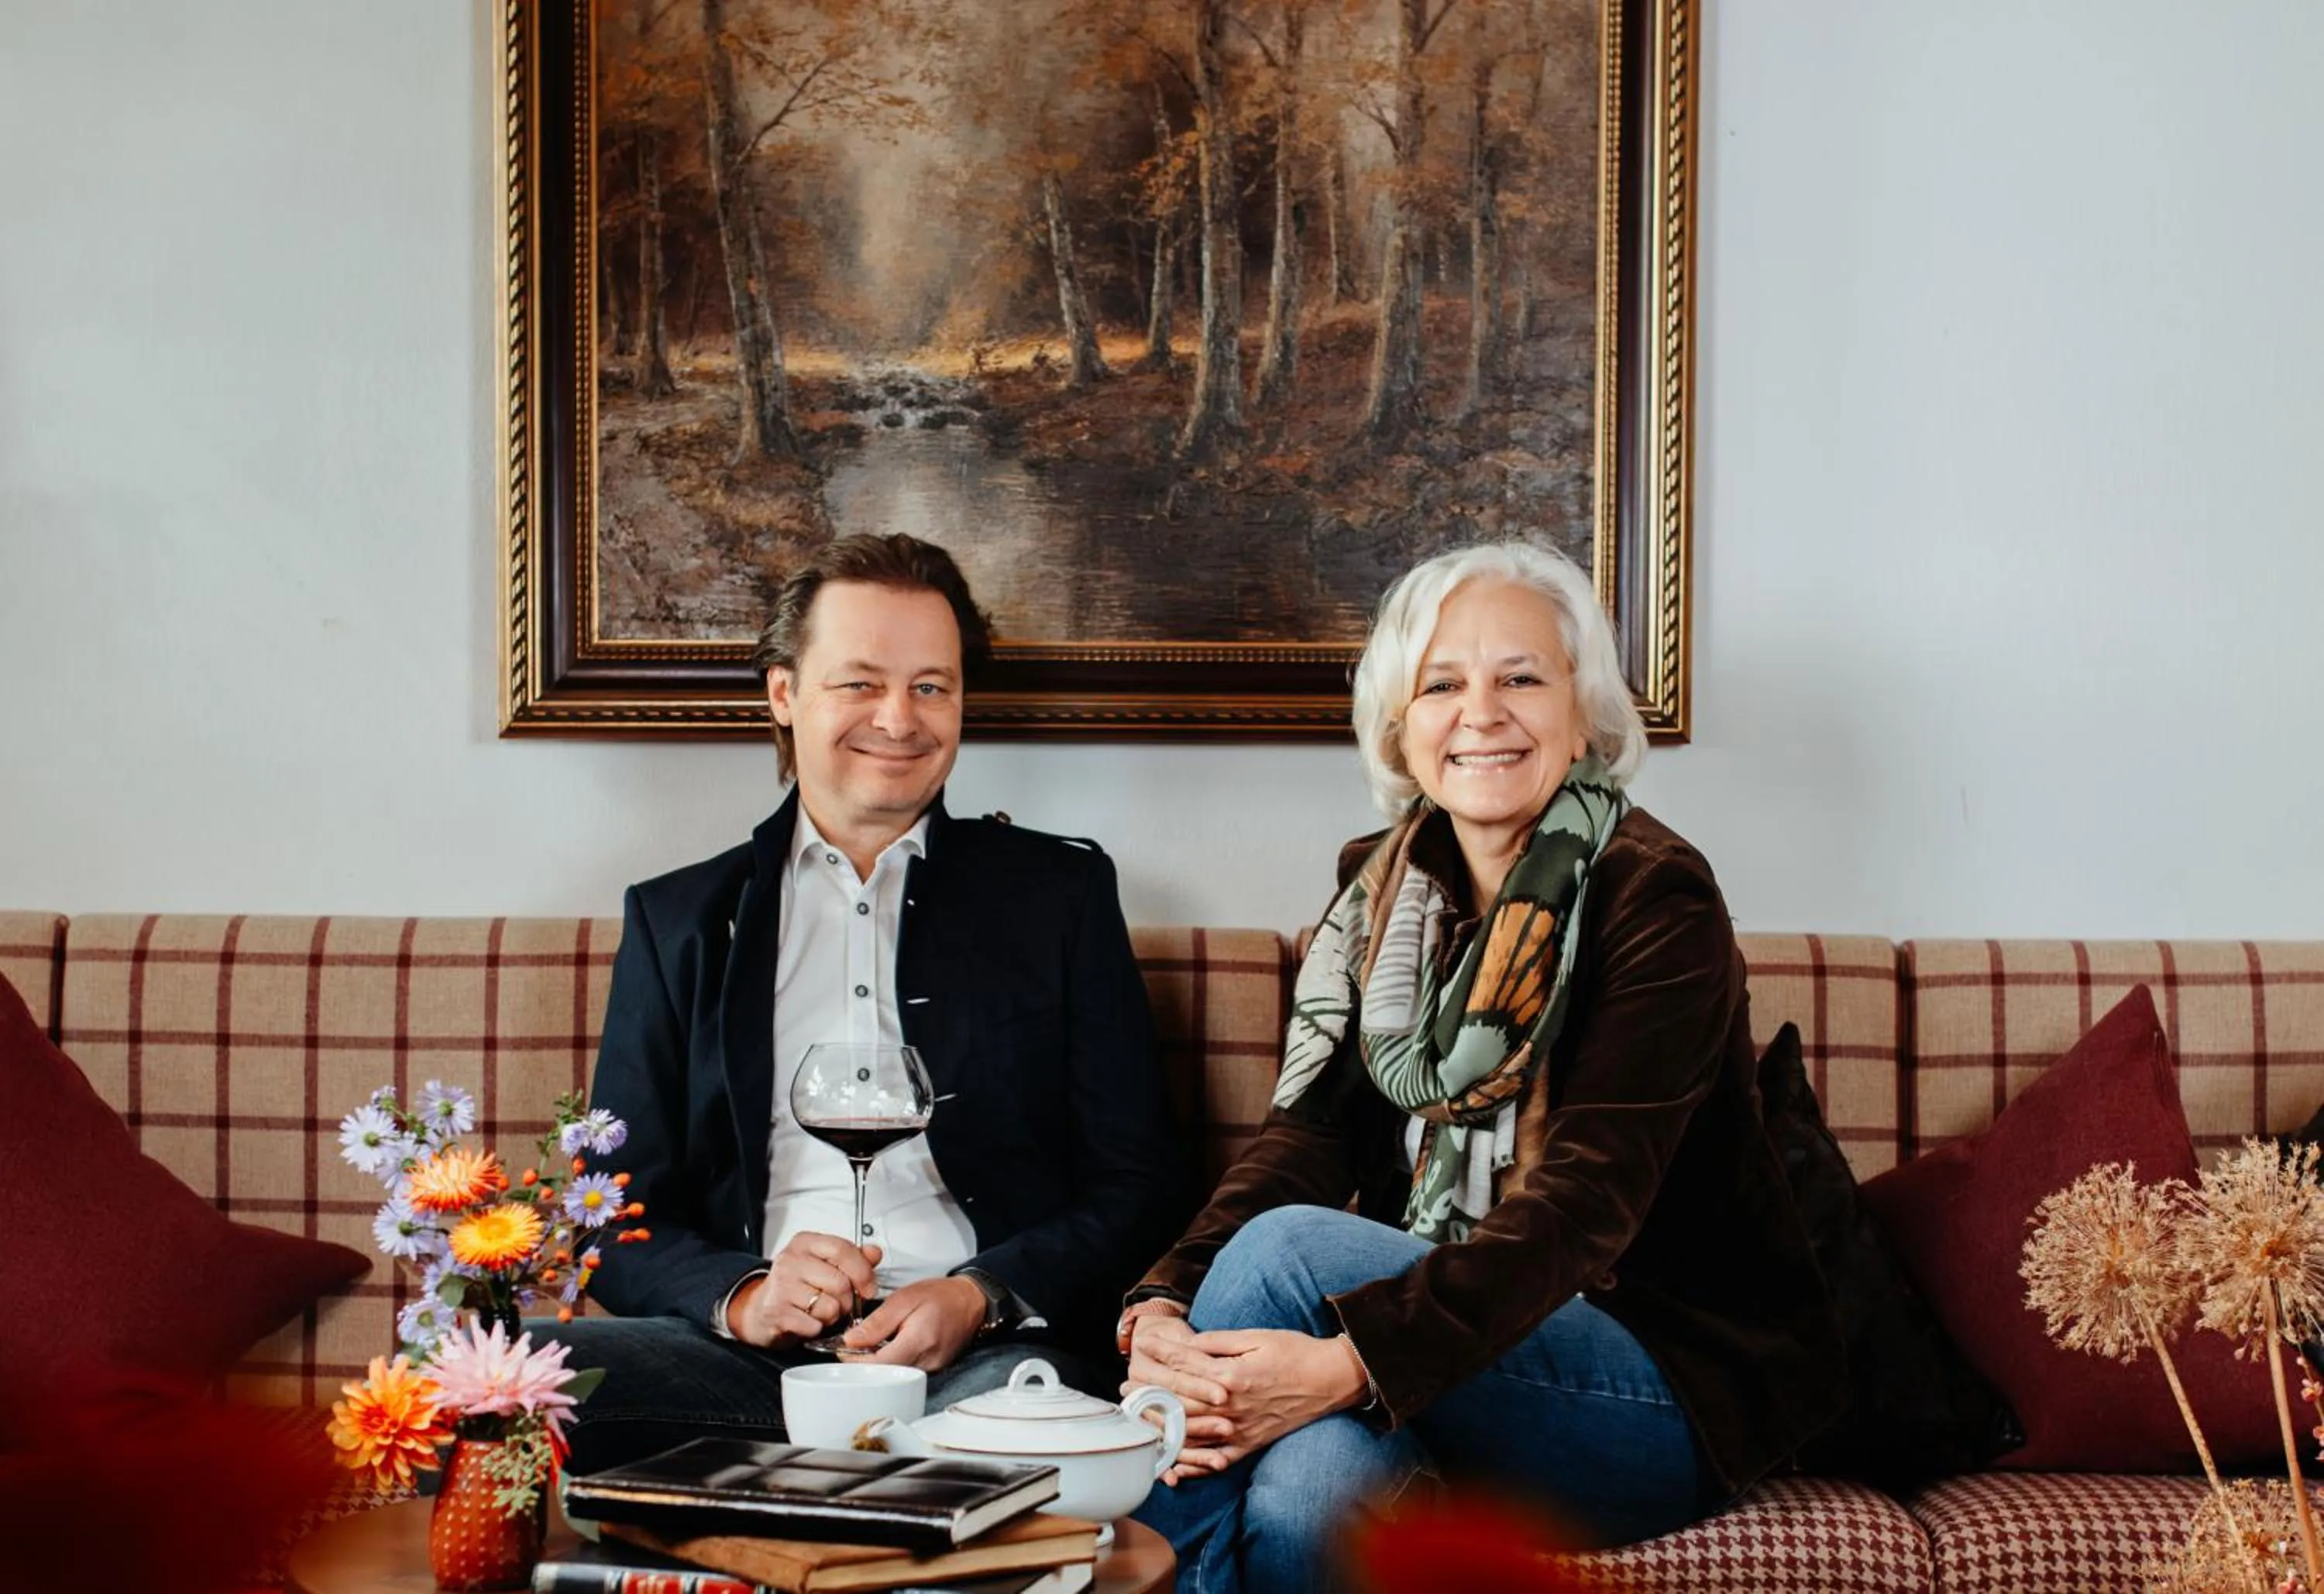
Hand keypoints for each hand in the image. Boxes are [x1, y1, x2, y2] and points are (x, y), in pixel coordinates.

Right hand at [727, 1233, 881, 1347]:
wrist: (760, 1311)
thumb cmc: (796, 1286)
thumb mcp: (823, 1264)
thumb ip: (852, 1258)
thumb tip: (875, 1252)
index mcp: (804, 1243)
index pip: (842, 1249)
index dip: (863, 1271)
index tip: (869, 1287)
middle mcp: (790, 1260)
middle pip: (840, 1282)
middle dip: (847, 1300)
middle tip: (839, 1303)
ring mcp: (781, 1286)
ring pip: (829, 1307)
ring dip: (831, 1316)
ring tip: (820, 1311)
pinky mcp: (776, 1312)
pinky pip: (814, 1325)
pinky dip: (817, 1328)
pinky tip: (808, 1321)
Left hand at [844, 1275, 986, 1370]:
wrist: (972, 1301)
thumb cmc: (942, 1296)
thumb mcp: (905, 1298)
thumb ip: (877, 1322)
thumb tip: (851, 1340)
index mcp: (919, 1340)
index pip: (880, 1364)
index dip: (857, 1359)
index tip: (845, 1348)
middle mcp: (927, 1360)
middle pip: (886, 1372)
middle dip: (865, 1361)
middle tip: (855, 1345)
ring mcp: (932, 1368)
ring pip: (895, 1373)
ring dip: (879, 1361)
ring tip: (874, 1342)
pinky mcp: (933, 1370)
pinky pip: (906, 1370)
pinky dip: (893, 1360)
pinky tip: (891, 1346)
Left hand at [1128, 1325, 1366, 1483]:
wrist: (1332, 1379)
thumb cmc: (1295, 1352)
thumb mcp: (1256, 1337)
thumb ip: (1218, 1343)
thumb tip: (1188, 1344)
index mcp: (1231, 1377)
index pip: (1184, 1367)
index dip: (1159, 1358)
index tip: (1139, 1350)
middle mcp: (1232, 1408)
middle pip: (1180, 1404)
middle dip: (1151, 1396)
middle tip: (1126, 1391)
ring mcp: (1240, 1430)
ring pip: (1192, 1436)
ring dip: (1163, 1430)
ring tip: (1140, 1422)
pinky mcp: (1251, 1445)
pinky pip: (1217, 1461)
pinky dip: (1194, 1466)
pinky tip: (1174, 1468)